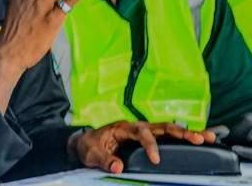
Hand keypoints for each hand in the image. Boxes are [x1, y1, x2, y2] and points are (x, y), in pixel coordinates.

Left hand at [73, 121, 217, 173]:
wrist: (86, 142)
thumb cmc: (90, 146)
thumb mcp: (92, 154)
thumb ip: (104, 160)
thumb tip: (118, 168)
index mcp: (123, 128)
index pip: (141, 132)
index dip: (150, 145)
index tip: (155, 160)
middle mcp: (136, 126)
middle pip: (162, 126)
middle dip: (180, 132)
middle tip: (198, 139)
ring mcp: (144, 131)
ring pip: (169, 129)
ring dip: (188, 133)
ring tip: (208, 138)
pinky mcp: (148, 138)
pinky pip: (168, 137)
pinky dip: (183, 138)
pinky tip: (199, 140)